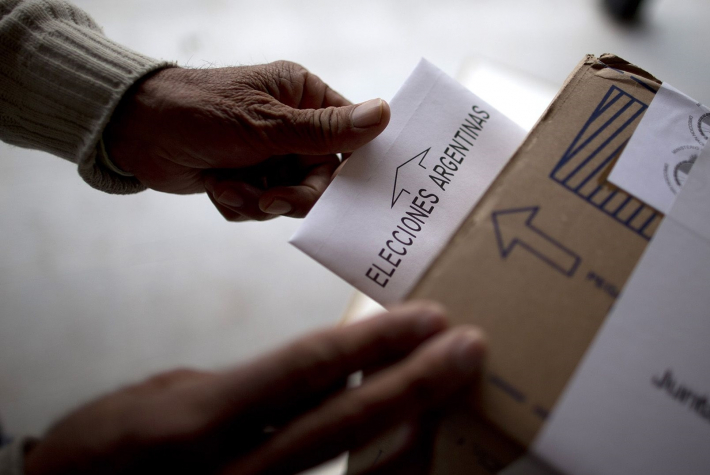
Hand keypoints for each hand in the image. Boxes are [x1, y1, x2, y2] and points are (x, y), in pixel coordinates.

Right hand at [24, 302, 484, 474]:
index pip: (306, 369)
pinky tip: (412, 441)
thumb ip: (242, 387)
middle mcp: (232, 469)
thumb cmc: (103, 449)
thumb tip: (313, 374)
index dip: (373, 343)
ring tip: (452, 393)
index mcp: (201, 419)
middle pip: (344, 422)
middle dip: (414, 382)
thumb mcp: (164, 396)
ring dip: (411, 431)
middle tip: (467, 348)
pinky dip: (379, 471)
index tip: (425, 318)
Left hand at [104, 61, 390, 220]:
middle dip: (292, 194)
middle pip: (321, 177)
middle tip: (269, 198)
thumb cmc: (201, 112)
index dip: (349, 166)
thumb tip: (383, 114)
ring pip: (290, 197)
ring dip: (259, 200)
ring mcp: (269, 154)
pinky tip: (217, 187)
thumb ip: (325, 129)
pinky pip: (262, 206)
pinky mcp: (248, 178)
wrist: (136, 132)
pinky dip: (241, 204)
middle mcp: (291, 126)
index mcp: (303, 98)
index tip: (342, 191)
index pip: (348, 135)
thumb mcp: (267, 124)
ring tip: (229, 186)